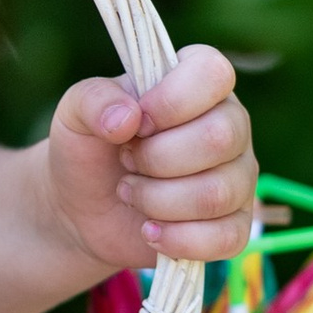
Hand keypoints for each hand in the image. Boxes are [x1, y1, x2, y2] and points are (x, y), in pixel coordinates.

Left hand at [42, 49, 253, 273]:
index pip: (213, 72)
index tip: (138, 122)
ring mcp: (238, 178)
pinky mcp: (234, 226)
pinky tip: (150, 231)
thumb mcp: (75, 113)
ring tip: (131, 193)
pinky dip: (178, 239)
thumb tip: (129, 117)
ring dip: (157, 200)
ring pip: (217, 194)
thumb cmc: (89, 148)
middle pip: (219, 139)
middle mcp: (229, 126)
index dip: (172, 100)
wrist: (82, 209)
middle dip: (156, 158)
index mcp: (198, 84)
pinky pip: (226, 238)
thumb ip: (93, 100)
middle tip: (127, 161)